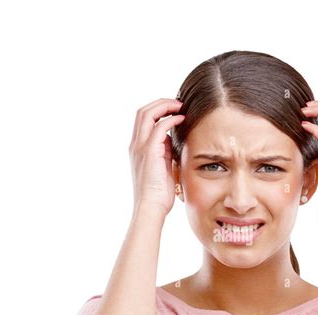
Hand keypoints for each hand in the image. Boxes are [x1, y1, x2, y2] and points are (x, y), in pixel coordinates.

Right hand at [129, 98, 184, 215]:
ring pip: (147, 114)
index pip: (143, 120)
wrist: (151, 208)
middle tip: (178, 103)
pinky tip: (182, 119)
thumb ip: (165, 153)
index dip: (157, 110)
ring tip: (180, 106)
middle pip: (142, 111)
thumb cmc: (158, 194)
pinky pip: (158, 127)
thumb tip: (172, 142)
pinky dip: (171, 119)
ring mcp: (140, 147)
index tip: (174, 110)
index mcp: (137, 149)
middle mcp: (135, 145)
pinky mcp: (149, 152)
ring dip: (165, 106)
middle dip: (161, 103)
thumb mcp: (162, 168)